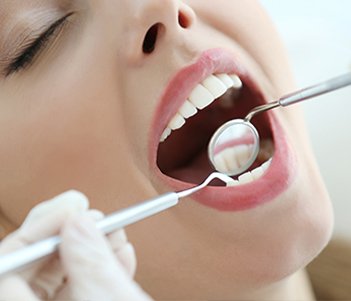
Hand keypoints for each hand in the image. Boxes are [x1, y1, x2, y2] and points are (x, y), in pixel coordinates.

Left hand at [0, 191, 152, 300]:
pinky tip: (122, 251)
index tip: (73, 208)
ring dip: (93, 243)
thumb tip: (79, 220)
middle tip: (91, 212)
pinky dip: (104, 263)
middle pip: (37, 261)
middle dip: (69, 231)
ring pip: (64, 269)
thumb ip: (90, 263)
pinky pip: (84, 281)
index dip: (39, 229)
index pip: (10, 264)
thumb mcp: (110, 300)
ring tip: (115, 228)